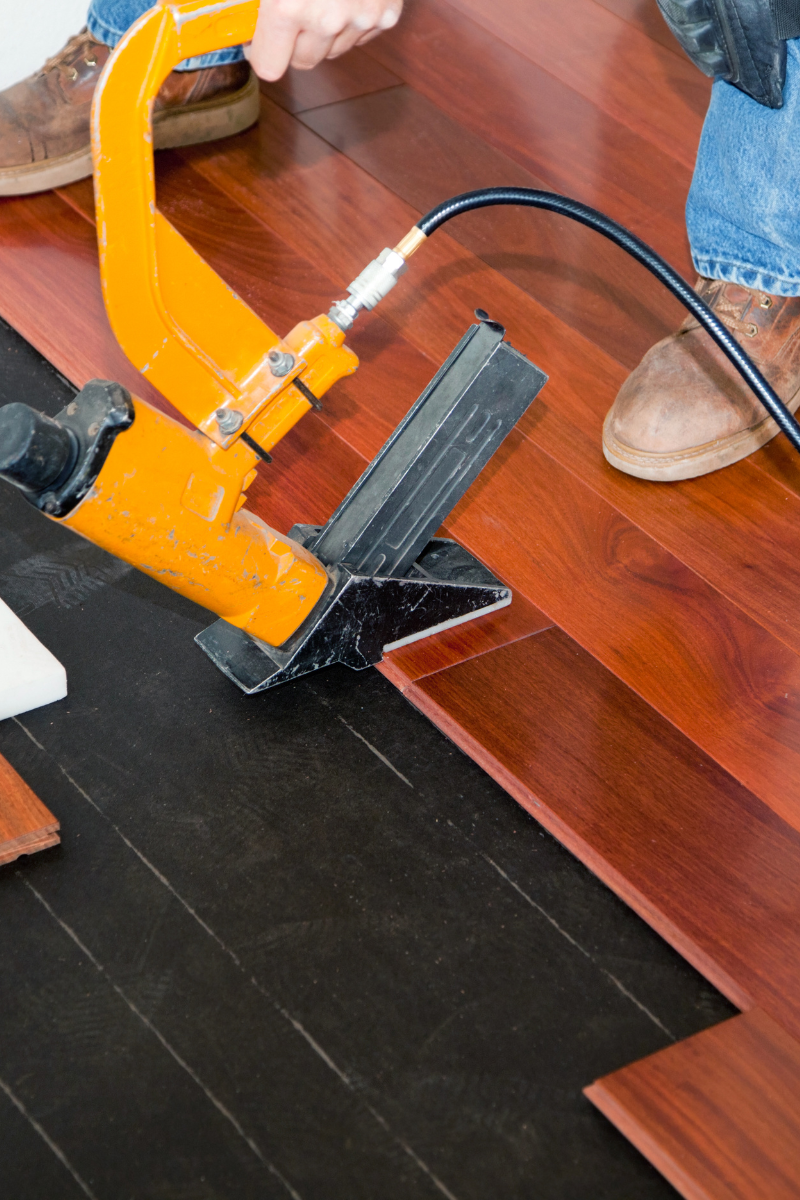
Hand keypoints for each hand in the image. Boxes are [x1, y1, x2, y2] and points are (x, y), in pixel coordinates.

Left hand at [247, 0, 402, 80]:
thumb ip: (255, 2)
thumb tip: (237, 19)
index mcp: (288, 6)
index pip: (269, 67)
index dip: (261, 53)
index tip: (258, 41)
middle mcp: (326, 19)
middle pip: (303, 62)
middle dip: (293, 44)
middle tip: (291, 14)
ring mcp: (362, 17)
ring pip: (334, 49)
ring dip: (325, 33)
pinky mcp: (388, 12)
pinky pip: (363, 33)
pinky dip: (354, 20)